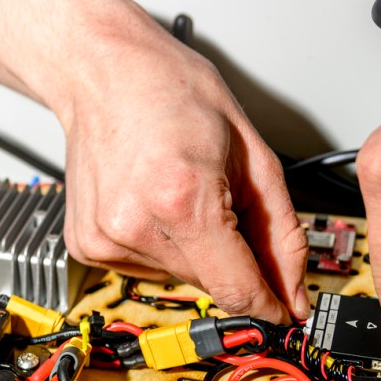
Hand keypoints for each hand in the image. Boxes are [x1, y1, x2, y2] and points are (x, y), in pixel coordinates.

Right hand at [56, 6, 308, 321]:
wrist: (102, 71)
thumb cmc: (171, 92)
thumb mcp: (252, 152)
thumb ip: (280, 232)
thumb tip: (293, 291)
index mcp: (182, 198)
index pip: (236, 288)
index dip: (268, 304)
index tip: (283, 309)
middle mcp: (136, 225)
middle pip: (210, 283)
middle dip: (231, 258)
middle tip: (223, 203)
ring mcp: (106, 239)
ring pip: (179, 276)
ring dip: (194, 249)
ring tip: (179, 190)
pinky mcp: (88, 245)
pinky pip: (145, 267)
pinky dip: (160, 244)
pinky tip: (151, 201)